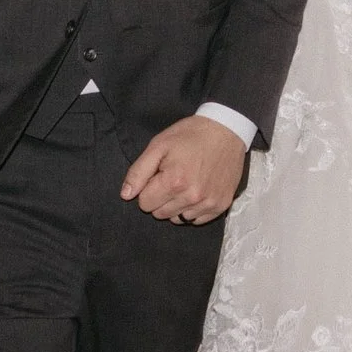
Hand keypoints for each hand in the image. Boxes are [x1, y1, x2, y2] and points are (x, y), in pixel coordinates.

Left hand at [120, 114, 246, 223]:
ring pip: (178, 219)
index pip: (145, 204)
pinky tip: (197, 190)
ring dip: (177, 205)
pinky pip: (197, 220)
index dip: (148, 189)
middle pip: (160, 214)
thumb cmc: (190, 135)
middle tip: (172, 177)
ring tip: (186, 183)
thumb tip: (126, 195)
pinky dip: (193, 210)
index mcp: (174, 182)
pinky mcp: (221, 206)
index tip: (158, 175)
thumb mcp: (158, 145)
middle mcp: (192, 197)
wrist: (226, 130)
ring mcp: (208, 203)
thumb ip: (139, 172)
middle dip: (161, 198)